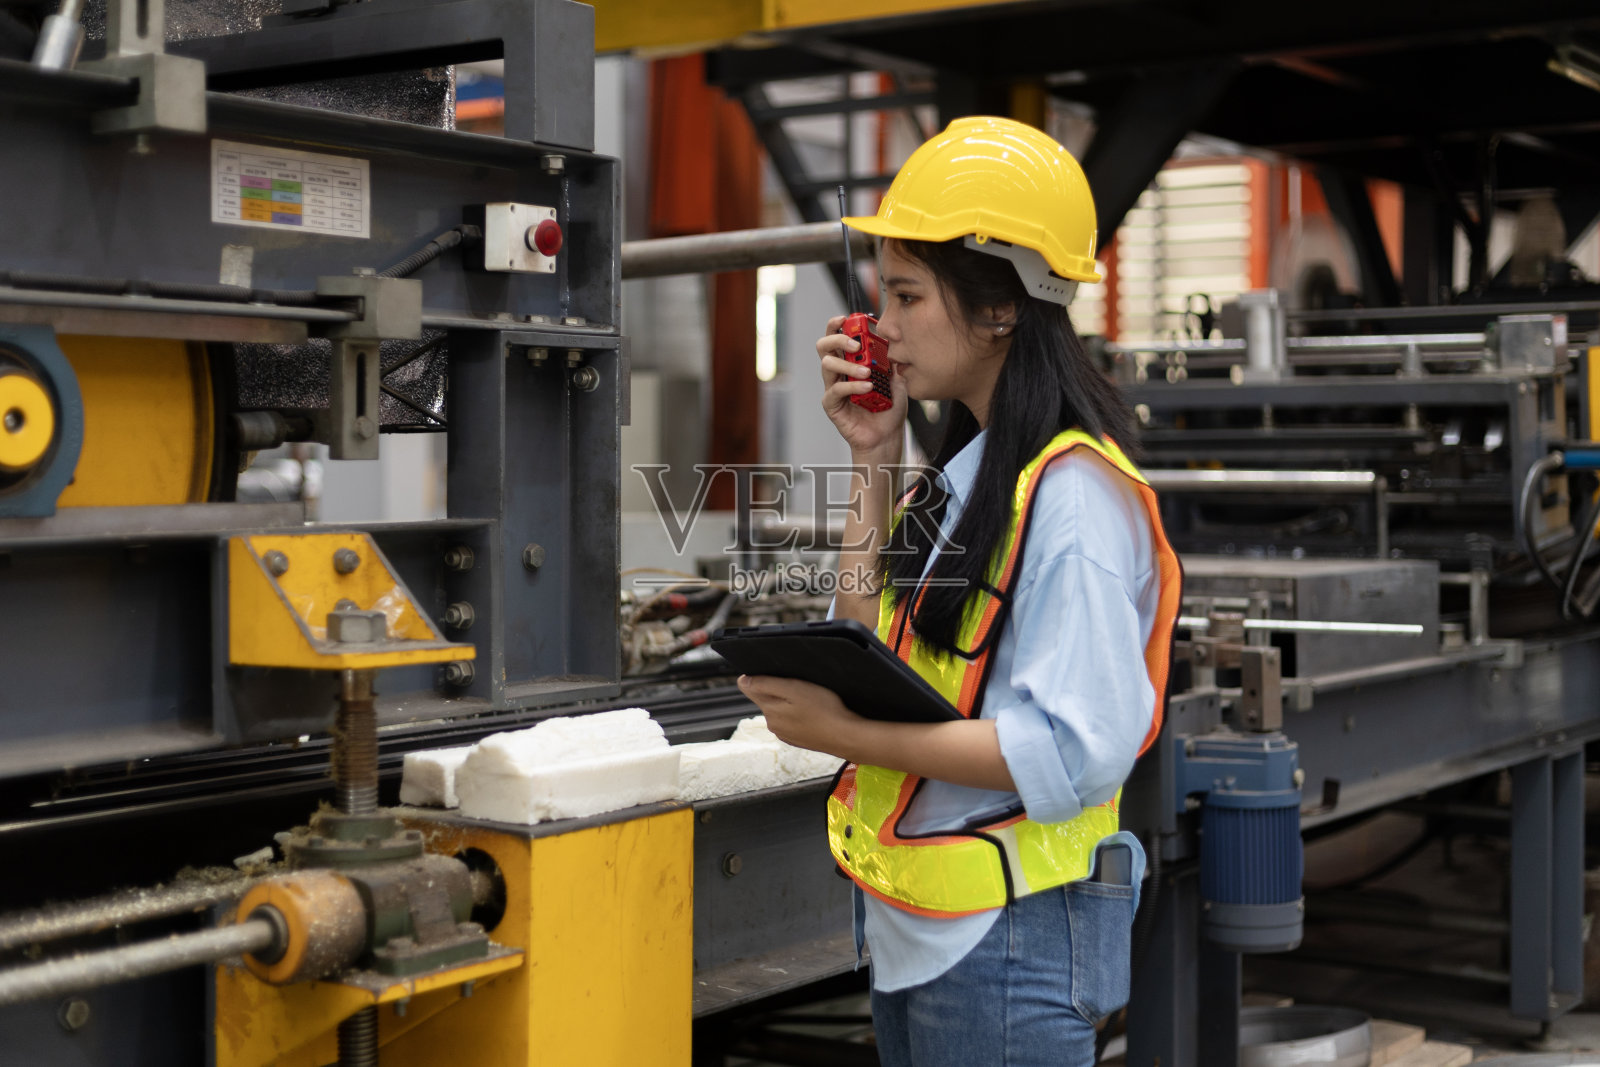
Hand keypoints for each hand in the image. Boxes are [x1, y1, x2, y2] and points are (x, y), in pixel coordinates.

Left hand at [737, 674, 864, 758]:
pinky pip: (793, 721)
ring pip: (781, 710)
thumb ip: (766, 684)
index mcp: (769, 710)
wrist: (846, 736)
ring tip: (811, 700)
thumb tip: (742, 681)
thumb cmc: (824, 710)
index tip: (777, 675)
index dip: (760, 676)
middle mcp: (773, 724)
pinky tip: (814, 713)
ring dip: (790, 703)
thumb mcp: (794, 688)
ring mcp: (786, 734)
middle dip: (779, 689)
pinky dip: (800, 715)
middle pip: (767, 698)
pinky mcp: (798, 739)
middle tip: (801, 686)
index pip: (751, 687)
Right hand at [817, 315, 906, 462]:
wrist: (887, 436)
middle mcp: (838, 372)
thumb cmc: (888, 409)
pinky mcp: (832, 404)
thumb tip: (892, 341)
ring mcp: (833, 387)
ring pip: (827, 364)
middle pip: (824, 345)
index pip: (837, 336)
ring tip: (867, 372)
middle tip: (856, 345)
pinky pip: (835, 389)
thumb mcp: (895, 379)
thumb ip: (890, 361)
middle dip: (838, 338)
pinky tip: (867, 388)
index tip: (847, 318)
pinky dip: (852, 386)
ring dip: (849, 364)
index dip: (837, 324)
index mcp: (850, 361)